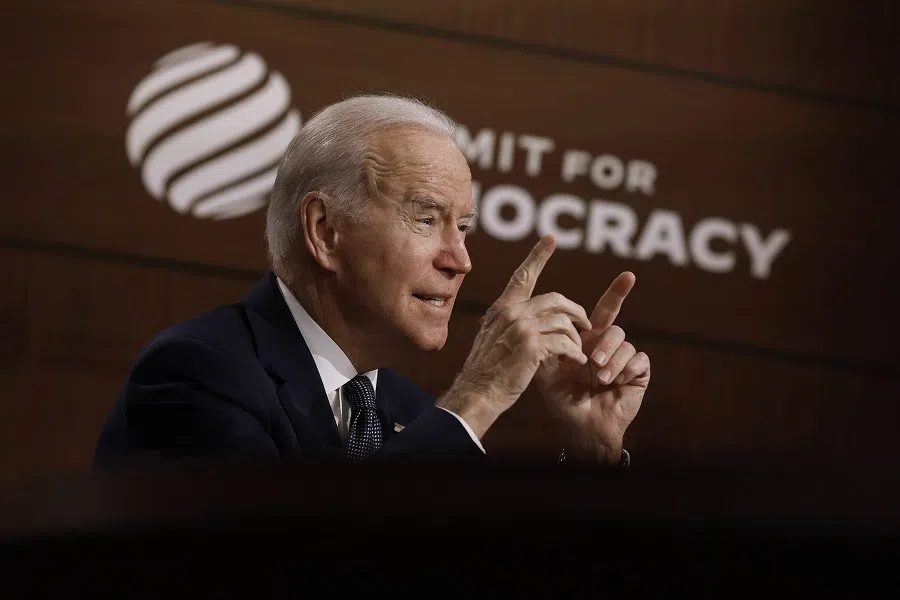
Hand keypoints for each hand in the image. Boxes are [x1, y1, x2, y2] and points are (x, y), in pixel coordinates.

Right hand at [438, 236, 591, 437]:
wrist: (478, 393)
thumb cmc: (487, 372)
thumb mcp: (493, 339)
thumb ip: (509, 323)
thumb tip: (525, 317)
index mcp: (502, 308)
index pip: (522, 276)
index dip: (537, 257)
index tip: (550, 240)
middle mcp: (511, 312)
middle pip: (555, 299)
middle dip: (575, 311)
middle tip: (585, 325)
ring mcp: (521, 327)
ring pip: (563, 321)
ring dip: (576, 337)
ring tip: (578, 351)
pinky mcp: (532, 345)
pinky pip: (565, 341)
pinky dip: (575, 352)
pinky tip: (577, 361)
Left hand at [536, 270, 650, 463]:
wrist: (580, 428)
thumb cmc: (562, 401)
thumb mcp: (547, 371)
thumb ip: (545, 345)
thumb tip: (537, 319)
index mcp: (584, 341)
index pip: (593, 312)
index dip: (610, 292)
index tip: (624, 273)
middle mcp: (605, 345)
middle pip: (612, 316)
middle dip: (617, 301)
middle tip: (618, 301)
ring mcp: (623, 357)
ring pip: (621, 338)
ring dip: (609, 355)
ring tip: (598, 374)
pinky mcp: (638, 372)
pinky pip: (637, 358)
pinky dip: (624, 368)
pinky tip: (613, 381)